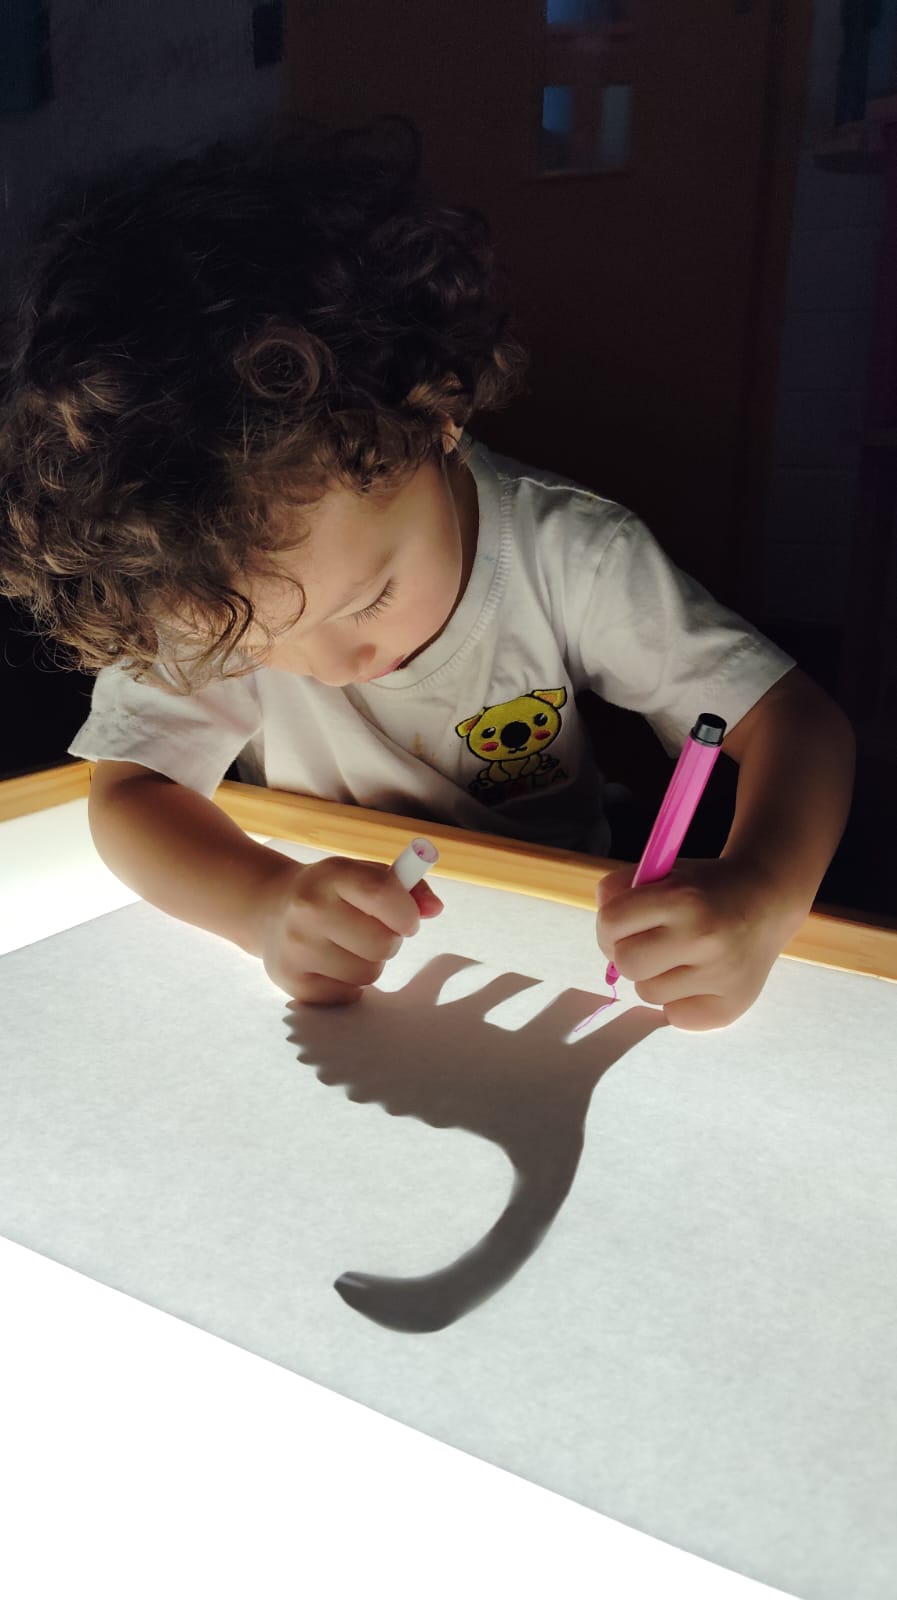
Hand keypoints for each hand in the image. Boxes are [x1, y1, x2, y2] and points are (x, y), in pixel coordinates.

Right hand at [257, 855, 443, 1004]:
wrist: (270, 908)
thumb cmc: (331, 892)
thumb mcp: (363, 875)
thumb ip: (407, 887)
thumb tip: (435, 908)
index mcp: (331, 875)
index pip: (383, 892)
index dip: (407, 911)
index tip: (408, 919)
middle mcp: (308, 910)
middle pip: (382, 942)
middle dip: (389, 940)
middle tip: (374, 932)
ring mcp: (296, 949)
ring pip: (369, 973)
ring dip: (370, 963)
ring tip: (350, 947)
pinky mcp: (293, 982)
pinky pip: (349, 994)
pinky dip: (350, 983)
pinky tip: (332, 963)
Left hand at [595, 857, 794, 1030]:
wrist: (767, 901)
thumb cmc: (704, 889)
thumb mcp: (664, 872)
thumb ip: (622, 889)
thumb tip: (604, 921)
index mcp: (682, 898)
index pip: (611, 922)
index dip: (610, 924)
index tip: (623, 925)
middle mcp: (703, 938)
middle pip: (626, 964)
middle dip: (628, 953)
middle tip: (648, 944)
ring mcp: (720, 976)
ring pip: (648, 993)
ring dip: (655, 977)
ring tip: (681, 958)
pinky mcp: (730, 1007)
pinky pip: (675, 1016)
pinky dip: (678, 1000)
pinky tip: (698, 978)